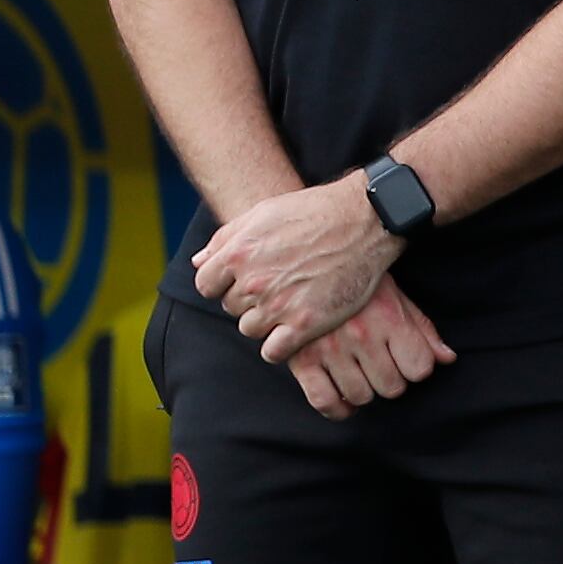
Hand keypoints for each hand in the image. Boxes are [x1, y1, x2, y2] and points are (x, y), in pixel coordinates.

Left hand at [194, 171, 399, 359]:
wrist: (363, 221)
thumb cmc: (312, 212)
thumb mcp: (262, 213)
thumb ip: (225, 239)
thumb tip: (199, 262)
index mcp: (238, 253)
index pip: (206, 285)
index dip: (223, 283)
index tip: (243, 279)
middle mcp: (253, 282)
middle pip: (231, 307)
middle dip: (248, 299)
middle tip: (276, 286)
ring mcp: (279, 305)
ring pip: (250, 329)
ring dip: (265, 320)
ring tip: (288, 303)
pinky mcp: (305, 324)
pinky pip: (273, 351)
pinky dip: (278, 345)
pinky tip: (293, 330)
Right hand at [283, 274, 450, 417]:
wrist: (305, 260)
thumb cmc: (357, 281)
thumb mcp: (395, 295)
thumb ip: (422, 329)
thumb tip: (447, 359)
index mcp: (388, 317)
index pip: (420, 368)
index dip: (415, 366)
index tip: (404, 358)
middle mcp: (361, 335)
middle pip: (392, 387)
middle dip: (390, 380)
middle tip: (379, 364)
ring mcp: (330, 349)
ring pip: (361, 397)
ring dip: (364, 391)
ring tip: (359, 373)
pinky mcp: (301, 359)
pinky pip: (324, 401)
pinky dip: (337, 409)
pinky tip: (342, 398)